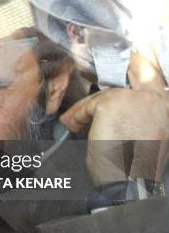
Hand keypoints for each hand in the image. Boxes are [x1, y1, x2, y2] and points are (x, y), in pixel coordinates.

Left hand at [60, 53, 168, 185]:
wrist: (129, 184)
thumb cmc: (135, 165)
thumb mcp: (147, 133)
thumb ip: (140, 111)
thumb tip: (117, 99)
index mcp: (167, 104)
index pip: (154, 70)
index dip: (142, 57)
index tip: (137, 48)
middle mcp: (158, 97)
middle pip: (136, 67)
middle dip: (124, 61)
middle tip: (110, 56)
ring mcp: (135, 98)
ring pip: (103, 95)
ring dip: (86, 111)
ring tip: (79, 126)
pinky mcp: (112, 103)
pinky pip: (86, 106)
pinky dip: (76, 118)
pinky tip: (74, 129)